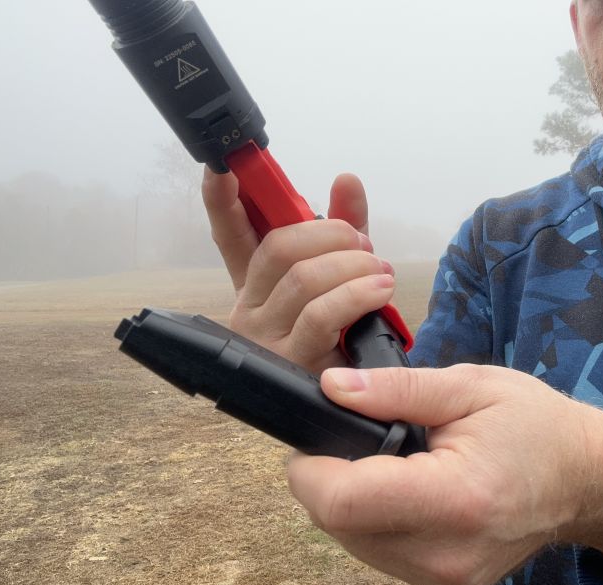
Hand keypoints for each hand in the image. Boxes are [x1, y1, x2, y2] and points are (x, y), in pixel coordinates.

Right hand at [202, 170, 394, 372]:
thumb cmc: (348, 331)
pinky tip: (381, 290)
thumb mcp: (344, 272)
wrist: (358, 401)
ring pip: (304, 278)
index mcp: (256, 283)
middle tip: (363, 244)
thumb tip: (346, 179)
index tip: (222, 165)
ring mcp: (265, 337)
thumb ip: (343, 225)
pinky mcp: (290, 363)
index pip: (229, 234)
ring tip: (381, 271)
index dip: (220, 199)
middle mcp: (249, 308)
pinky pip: (322, 314)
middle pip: (279, 248)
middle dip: (330, 234)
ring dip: (353, 265)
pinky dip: (358, 293)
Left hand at [287, 365, 602, 584]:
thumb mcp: (469, 387)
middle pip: (340, 527)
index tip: (310, 440)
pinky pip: (379, 555)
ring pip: (352, 544)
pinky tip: (400, 491)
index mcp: (457, 498)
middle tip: (352, 440)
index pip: (345, 502)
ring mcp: (447, 582)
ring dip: (348, 502)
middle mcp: (448, 555)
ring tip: (385, 463)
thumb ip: (396, 389)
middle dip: (325, 481)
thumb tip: (332, 389)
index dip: (310, 470)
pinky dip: (374, 522)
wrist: (585, 479)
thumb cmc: (536, 425)